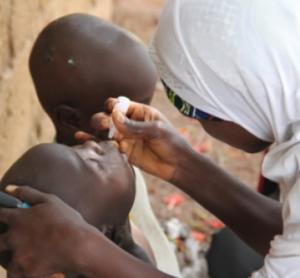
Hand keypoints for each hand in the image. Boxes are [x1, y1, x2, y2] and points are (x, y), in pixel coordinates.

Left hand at [0, 185, 95, 276]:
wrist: (79, 245)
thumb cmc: (67, 220)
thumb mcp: (50, 200)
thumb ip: (28, 193)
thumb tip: (9, 188)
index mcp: (18, 218)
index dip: (1, 216)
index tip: (5, 218)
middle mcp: (13, 237)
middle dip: (3, 240)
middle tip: (16, 240)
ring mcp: (18, 255)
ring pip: (5, 259)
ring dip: (13, 256)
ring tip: (27, 253)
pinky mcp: (26, 271)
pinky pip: (17, 273)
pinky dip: (23, 270)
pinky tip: (34, 264)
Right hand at [75, 98, 191, 180]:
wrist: (176, 165)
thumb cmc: (172, 143)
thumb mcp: (156, 131)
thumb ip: (135, 125)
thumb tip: (113, 117)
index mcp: (140, 112)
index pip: (120, 104)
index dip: (113, 106)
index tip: (113, 112)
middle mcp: (130, 123)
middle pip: (109, 116)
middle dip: (103, 118)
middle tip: (103, 125)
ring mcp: (125, 137)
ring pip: (105, 131)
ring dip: (96, 129)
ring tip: (91, 131)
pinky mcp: (123, 151)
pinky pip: (107, 145)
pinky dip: (94, 141)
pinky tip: (82, 137)